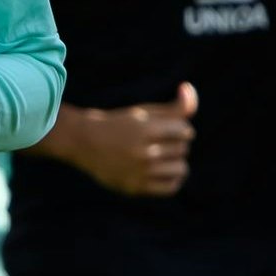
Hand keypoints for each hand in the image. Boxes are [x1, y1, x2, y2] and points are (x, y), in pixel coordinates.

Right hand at [50, 84, 196, 196]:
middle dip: (176, 144)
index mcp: (145, 129)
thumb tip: (188, 87)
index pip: (185, 131)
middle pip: (183, 149)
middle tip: (159, 142)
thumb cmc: (121, 124)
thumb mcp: (145, 112)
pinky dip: (172, 179)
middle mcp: (143, 152)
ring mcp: (140, 172)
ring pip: (181, 169)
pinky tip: (163, 172)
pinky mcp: (136, 187)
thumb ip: (173, 105)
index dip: (179, 129)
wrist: (86, 143)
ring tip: (164, 158)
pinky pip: (171, 187)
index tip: (167, 129)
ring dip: (176, 162)